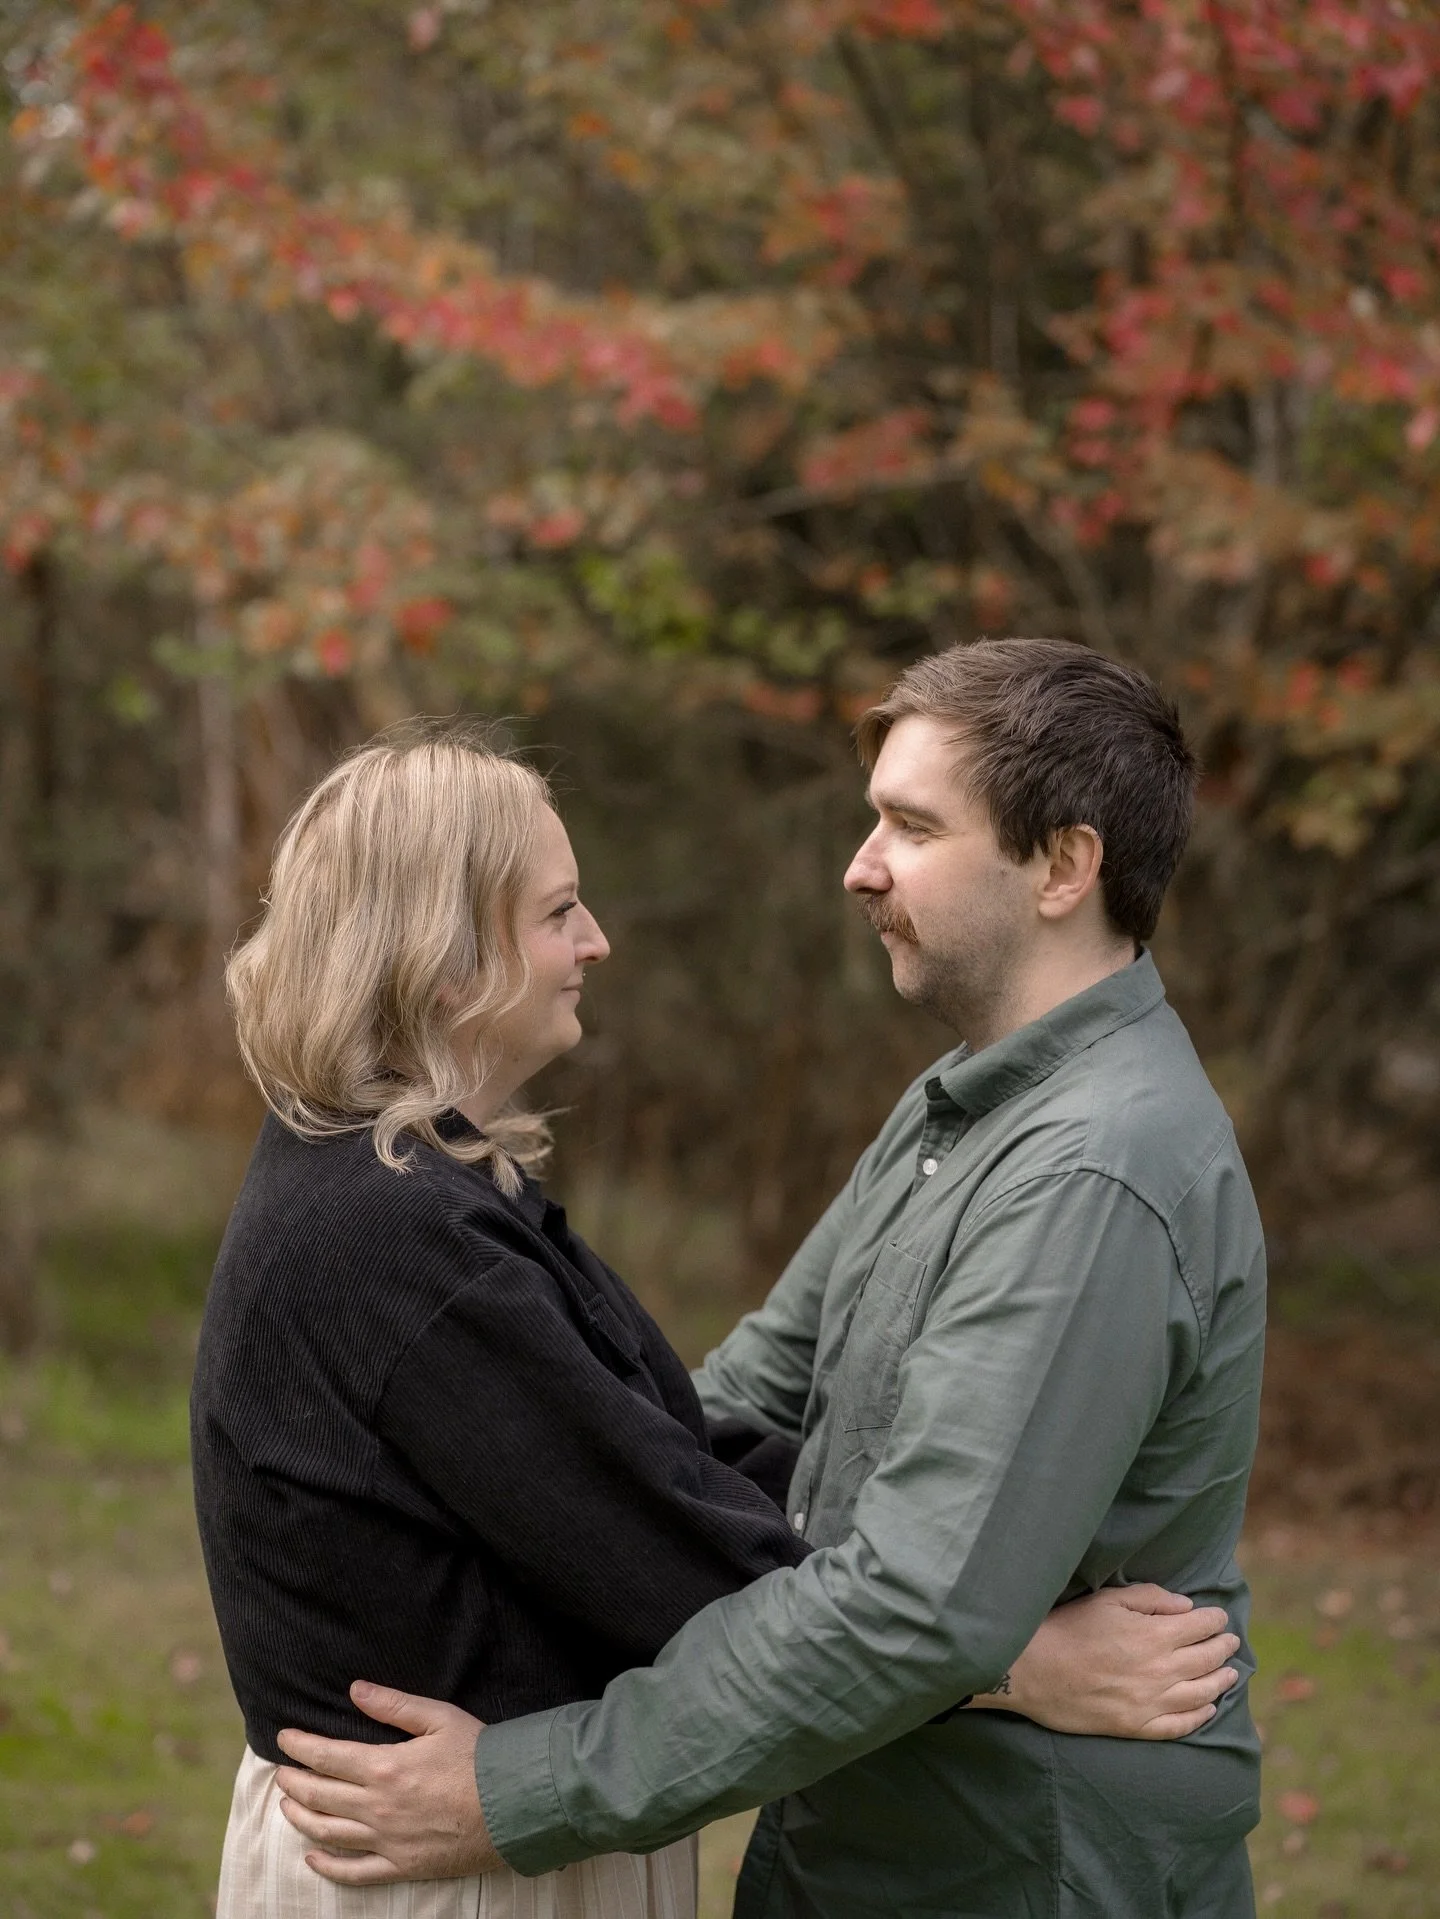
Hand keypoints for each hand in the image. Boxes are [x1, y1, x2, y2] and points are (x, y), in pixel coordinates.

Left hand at [274, 1681, 498, 1883]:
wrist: (512, 1804)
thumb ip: (393, 1704)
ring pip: (328, 1832)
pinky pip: (354, 1873)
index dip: (300, 1746)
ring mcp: (387, 1841)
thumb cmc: (479, 1755)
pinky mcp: (401, 1866)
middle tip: (281, 1772)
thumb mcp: (439, 1717)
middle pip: (320, 1795)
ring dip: (300, 1818)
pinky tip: (311, 1858)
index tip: (283, 1738)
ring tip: (286, 1806)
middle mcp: (377, 1807)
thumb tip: (354, 1690)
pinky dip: (327, 1867)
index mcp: (384, 1767)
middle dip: (293, 1782)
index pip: (326, 1756)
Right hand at [970, 1585, 1240, 1739]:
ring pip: (1201, 1694)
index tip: (1220, 1618)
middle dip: (1223, 1649)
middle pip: (1207, 1660)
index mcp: (1155, 1635)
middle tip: (1232, 1643)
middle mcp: (1161, 1671)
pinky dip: (1200, 1718)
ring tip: (1230, 1675)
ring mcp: (1151, 1703)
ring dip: (1221, 1683)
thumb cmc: (1069, 1628)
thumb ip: (1150, 1599)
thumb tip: (1186, 1607)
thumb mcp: (1108, 1600)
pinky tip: (1208, 1710)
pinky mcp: (1137, 1726)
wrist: (1034, 1670)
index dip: (1214, 1621)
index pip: (1200, 1627)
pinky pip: (1179, 1726)